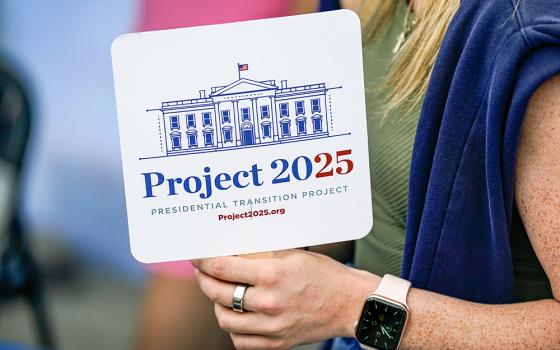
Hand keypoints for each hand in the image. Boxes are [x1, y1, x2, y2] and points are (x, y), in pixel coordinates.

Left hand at [193, 250, 378, 349]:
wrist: (350, 304)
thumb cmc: (324, 274)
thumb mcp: (292, 254)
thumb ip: (261, 254)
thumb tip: (233, 248)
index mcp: (273, 275)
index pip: (223, 268)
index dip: (203, 261)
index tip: (197, 256)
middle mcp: (269, 303)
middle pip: (218, 294)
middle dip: (204, 280)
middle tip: (203, 271)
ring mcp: (272, 327)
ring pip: (224, 319)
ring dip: (217, 304)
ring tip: (220, 292)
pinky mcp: (277, 344)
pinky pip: (240, 341)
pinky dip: (233, 327)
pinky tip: (237, 314)